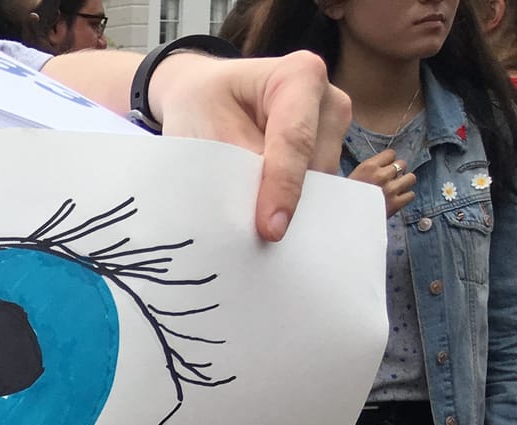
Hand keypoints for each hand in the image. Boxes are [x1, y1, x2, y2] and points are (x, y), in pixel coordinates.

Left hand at [148, 51, 351, 242]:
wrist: (207, 97)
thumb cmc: (203, 106)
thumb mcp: (203, 131)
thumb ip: (232, 171)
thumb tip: (254, 222)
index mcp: (299, 76)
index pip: (294, 140)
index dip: (283, 188)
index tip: (271, 230)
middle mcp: (329, 101)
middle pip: (315, 167)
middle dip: (287, 203)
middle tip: (252, 237)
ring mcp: (334, 130)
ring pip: (321, 185)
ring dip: (291, 209)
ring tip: (254, 227)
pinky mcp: (330, 155)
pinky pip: (319, 192)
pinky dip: (294, 208)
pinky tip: (268, 221)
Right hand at [348, 148, 416, 217]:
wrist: (343, 220)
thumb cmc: (344, 200)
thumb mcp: (353, 177)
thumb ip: (370, 170)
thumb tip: (384, 166)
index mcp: (369, 167)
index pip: (391, 153)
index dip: (389, 161)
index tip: (384, 168)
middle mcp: (381, 176)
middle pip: (402, 164)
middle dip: (397, 171)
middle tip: (390, 180)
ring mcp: (390, 190)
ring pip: (411, 178)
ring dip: (404, 183)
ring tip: (396, 189)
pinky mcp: (395, 204)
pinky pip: (410, 195)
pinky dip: (405, 197)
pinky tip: (396, 200)